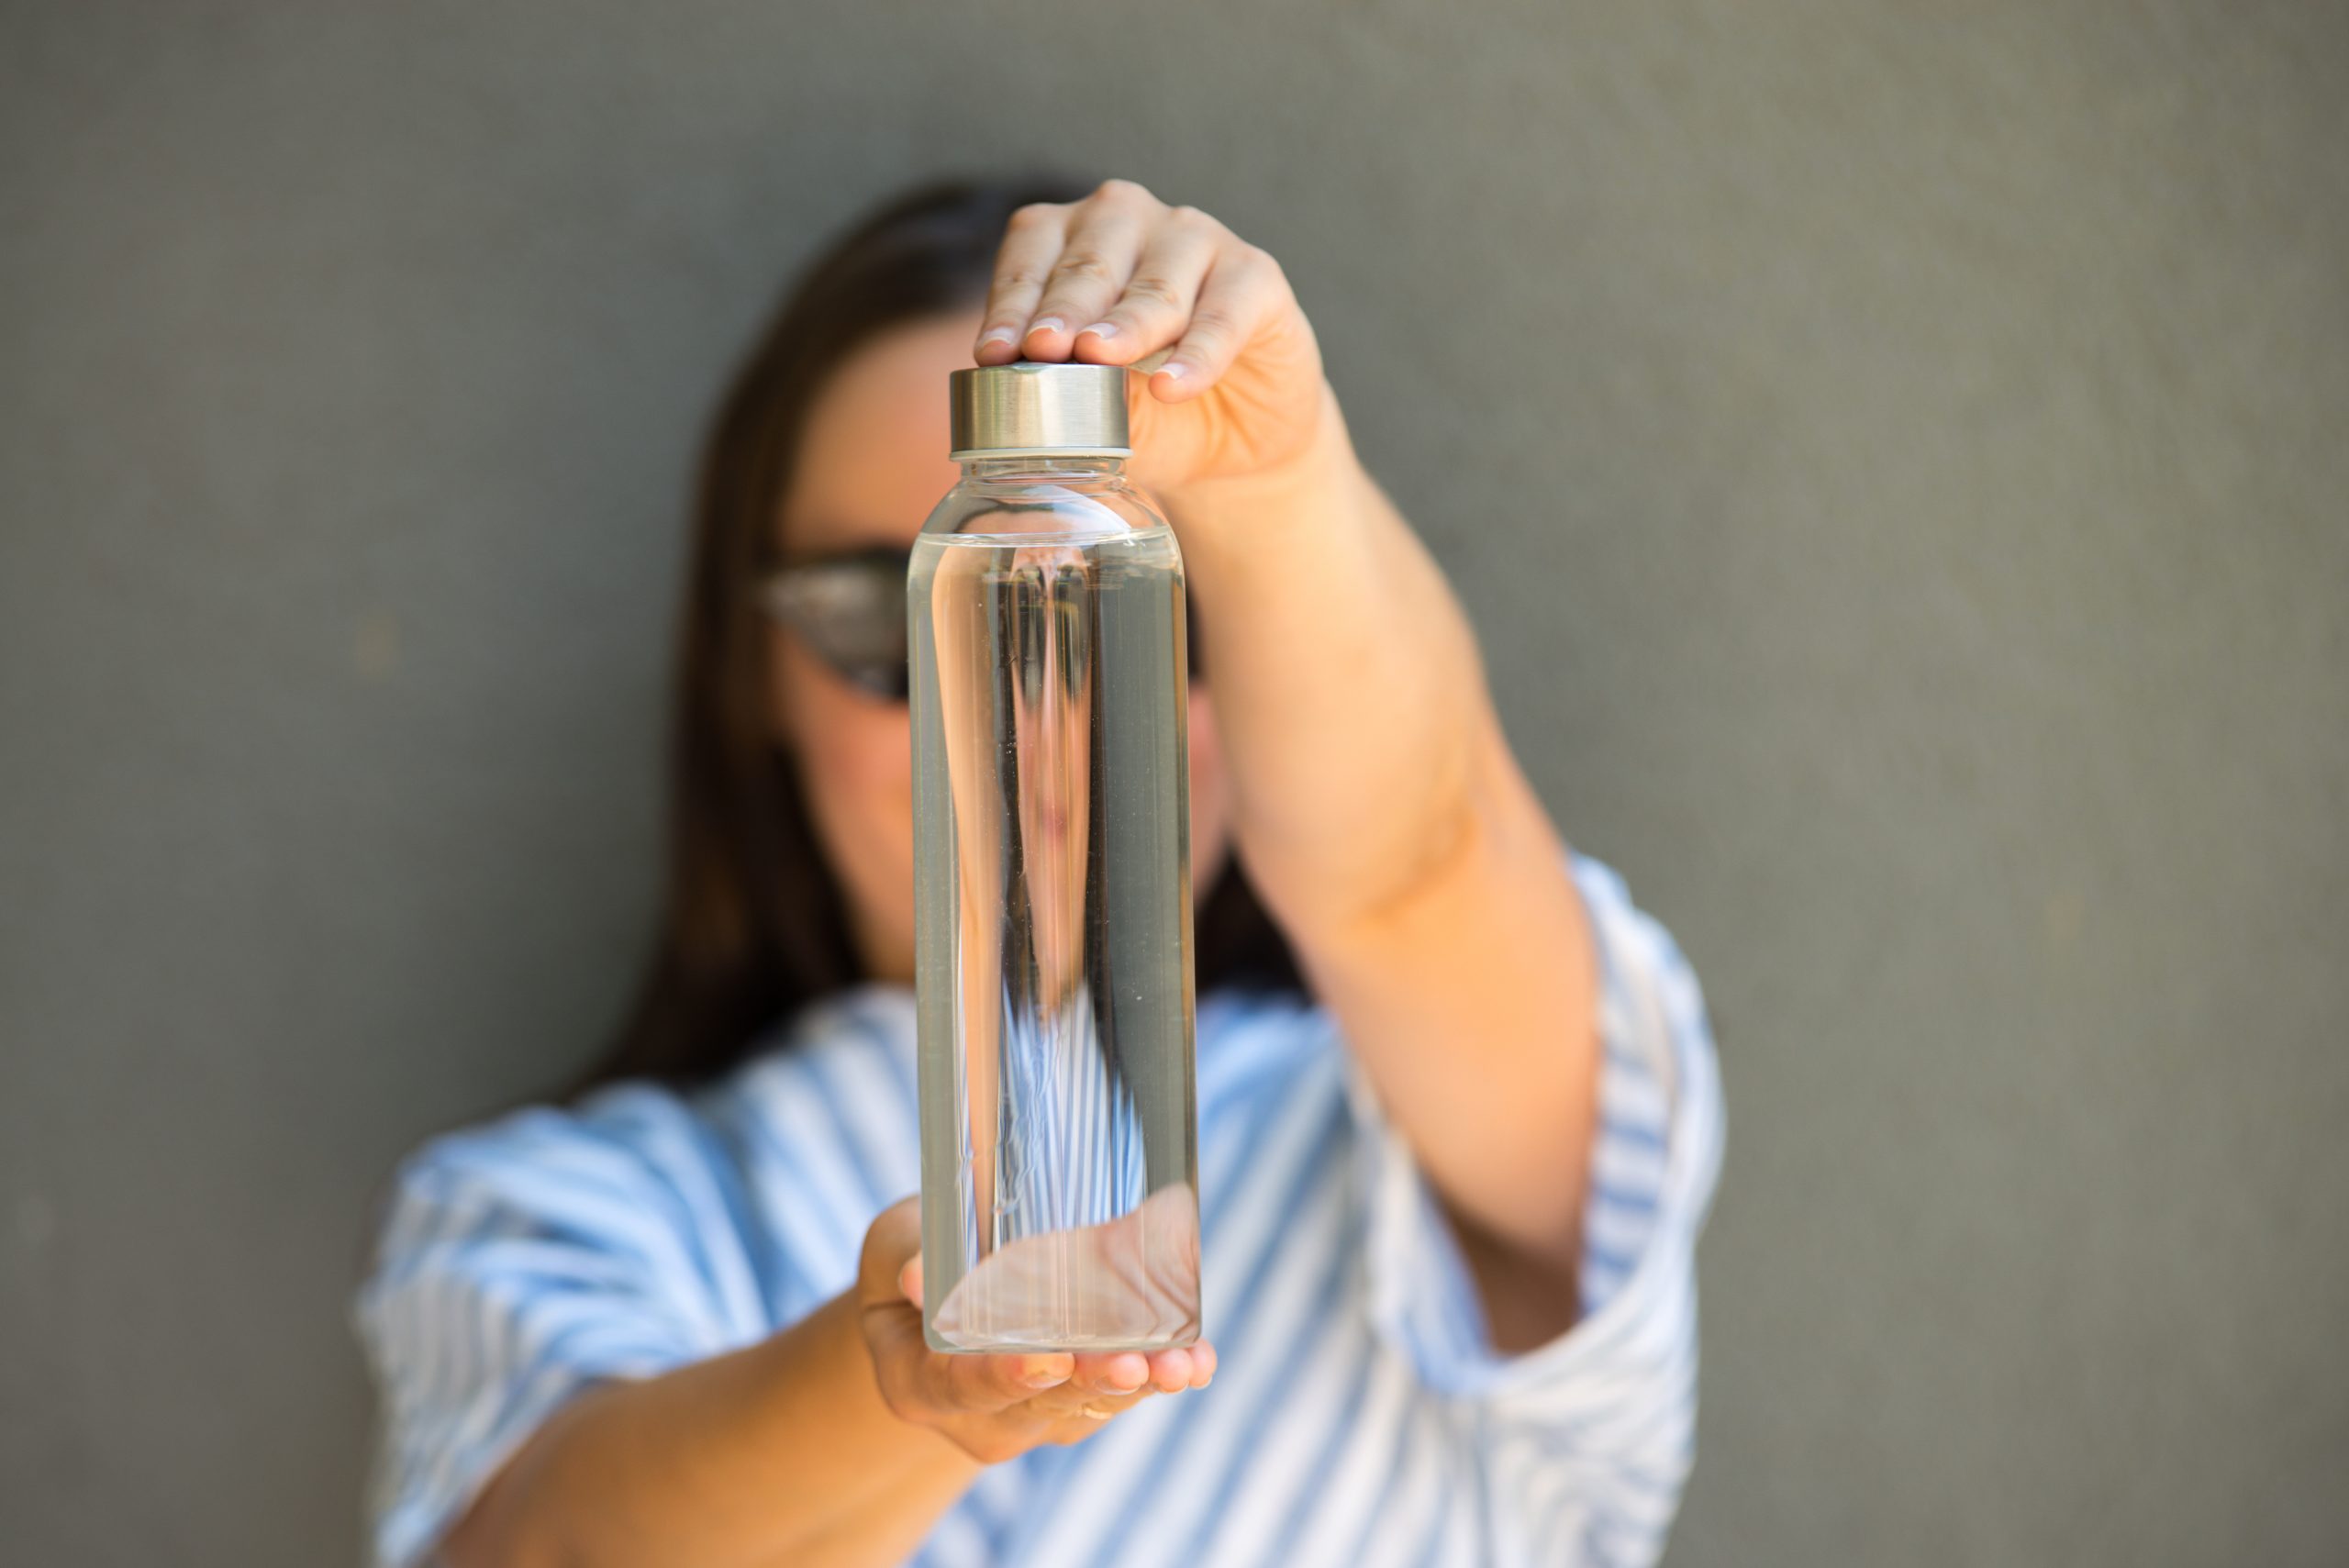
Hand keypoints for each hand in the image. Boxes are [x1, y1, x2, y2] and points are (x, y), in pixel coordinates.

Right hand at [854, 1197, 1214, 1465]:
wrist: (937, 1302)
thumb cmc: (916, 1257)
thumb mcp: (895, 1244)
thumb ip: (910, 1253)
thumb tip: (917, 1275)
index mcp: (919, 1384)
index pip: (964, 1386)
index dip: (1008, 1375)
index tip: (1051, 1360)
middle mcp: (977, 1415)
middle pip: (1041, 1404)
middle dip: (1093, 1383)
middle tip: (1135, 1364)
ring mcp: (1033, 1416)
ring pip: (1090, 1405)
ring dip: (1140, 1384)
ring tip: (1183, 1365)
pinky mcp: (1076, 1404)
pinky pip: (1119, 1396)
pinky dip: (1159, 1378)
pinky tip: (1199, 1361)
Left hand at [971, 178, 1337, 497]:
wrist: (1233, 445)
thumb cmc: (1148, 412)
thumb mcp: (1093, 410)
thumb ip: (1062, 393)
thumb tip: (1016, 392)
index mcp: (1074, 238)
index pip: (1032, 255)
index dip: (1012, 306)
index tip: (995, 355)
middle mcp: (1132, 222)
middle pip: (1090, 263)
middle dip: (1064, 310)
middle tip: (1042, 348)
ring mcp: (1198, 240)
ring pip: (1154, 284)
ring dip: (1125, 324)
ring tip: (1098, 357)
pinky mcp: (1256, 275)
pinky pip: (1222, 314)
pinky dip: (1197, 354)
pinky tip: (1173, 387)